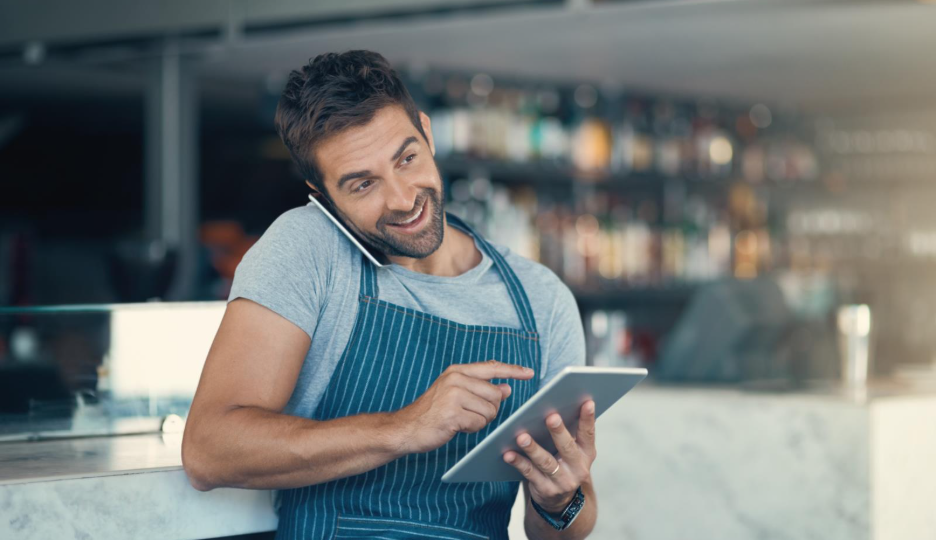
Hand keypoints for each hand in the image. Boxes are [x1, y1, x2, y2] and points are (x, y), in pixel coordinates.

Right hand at [391, 360, 534, 453]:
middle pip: (495, 394)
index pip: (492, 367)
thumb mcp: (455, 393)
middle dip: (490, 409)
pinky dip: (472, 428)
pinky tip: (457, 427)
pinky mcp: (452, 413)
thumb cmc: (432, 412)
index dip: (512, 371)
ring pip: (489, 410)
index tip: (529, 373)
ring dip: (480, 420)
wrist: (406, 427)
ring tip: (461, 420)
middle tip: (471, 414)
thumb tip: (506, 389)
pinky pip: (479, 423)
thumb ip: (481, 389)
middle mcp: (456, 379)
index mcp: (457, 371)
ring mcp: (453, 395)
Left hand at [503, 400, 596, 513]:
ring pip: (546, 462)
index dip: (588, 419)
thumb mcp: (573, 451)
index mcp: (586, 453)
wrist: (560, 500)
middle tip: (551, 416)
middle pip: (567, 448)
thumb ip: (568, 432)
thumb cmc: (563, 463)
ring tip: (521, 436)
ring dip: (533, 448)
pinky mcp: (546, 490)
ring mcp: (562, 481)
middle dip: (559, 432)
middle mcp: (578, 468)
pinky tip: (508, 454)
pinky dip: (518, 462)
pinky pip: (529, 474)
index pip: (588, 434)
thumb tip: (553, 405)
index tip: (587, 402)